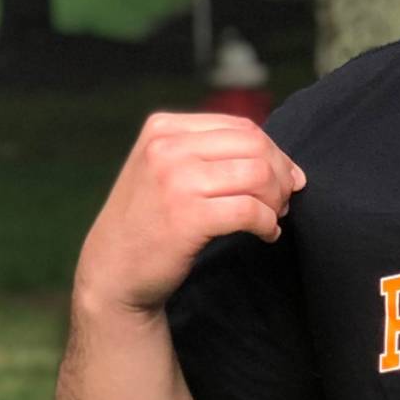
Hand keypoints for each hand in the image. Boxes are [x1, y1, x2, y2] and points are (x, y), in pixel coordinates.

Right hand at [75, 112, 306, 315]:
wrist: (112, 272)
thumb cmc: (149, 222)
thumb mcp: (166, 170)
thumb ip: (210, 154)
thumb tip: (283, 161)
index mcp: (164, 128)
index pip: (242, 127)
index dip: (274, 153)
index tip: (287, 177)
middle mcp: (167, 148)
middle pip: (255, 147)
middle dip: (282, 175)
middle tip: (285, 201)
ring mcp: (175, 180)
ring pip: (258, 176)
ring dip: (277, 200)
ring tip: (274, 217)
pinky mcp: (187, 216)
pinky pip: (250, 211)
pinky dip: (268, 224)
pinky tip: (267, 234)